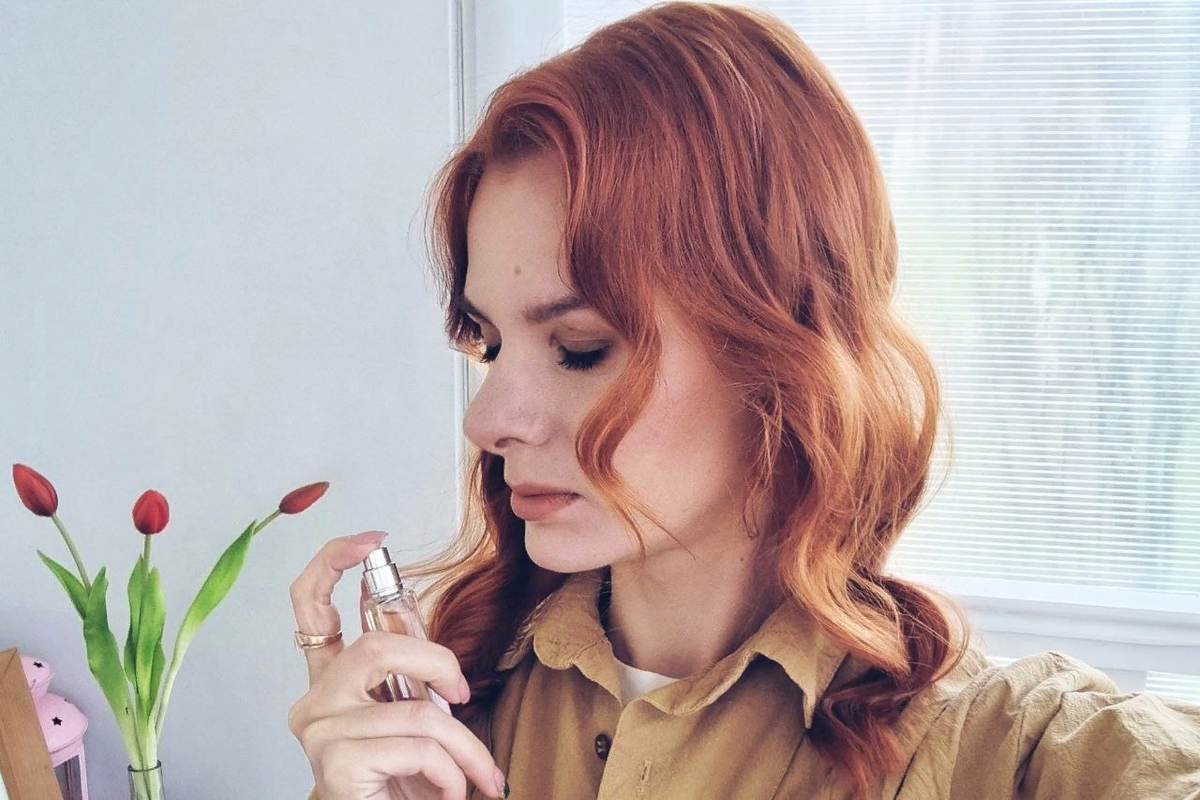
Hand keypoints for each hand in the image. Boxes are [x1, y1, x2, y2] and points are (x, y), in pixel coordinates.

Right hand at [287, 532, 505, 799]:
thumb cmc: (402, 787)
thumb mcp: (409, 723)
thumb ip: (411, 681)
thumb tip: (441, 656)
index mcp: (329, 683)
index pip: (309, 604)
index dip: (333, 562)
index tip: (373, 541)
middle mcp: (313, 702)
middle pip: (376, 646)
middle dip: (439, 663)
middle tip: (463, 697)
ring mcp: (320, 734)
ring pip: (417, 710)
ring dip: (466, 747)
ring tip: (480, 777)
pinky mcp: (336, 766)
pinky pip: (419, 746)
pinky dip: (454, 773)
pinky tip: (450, 793)